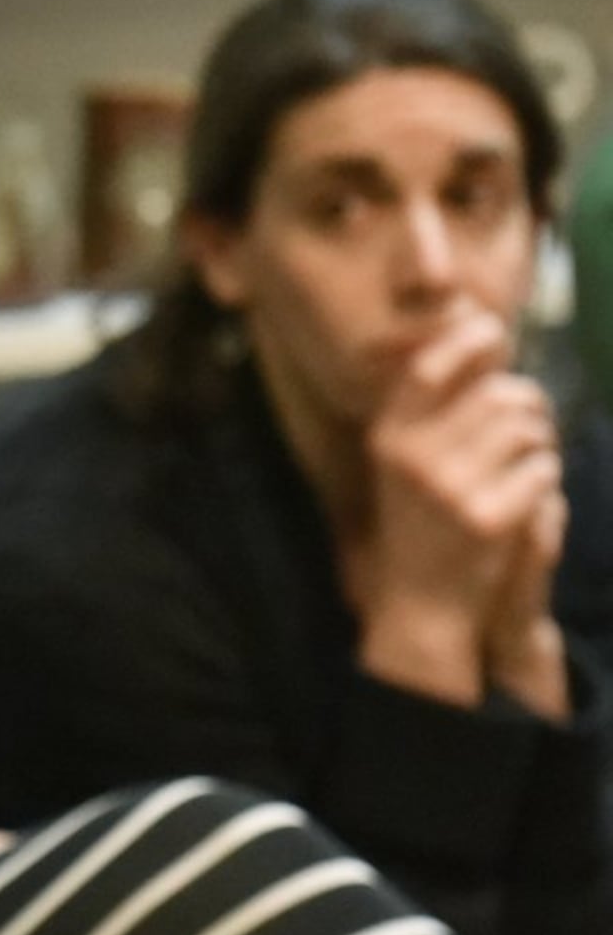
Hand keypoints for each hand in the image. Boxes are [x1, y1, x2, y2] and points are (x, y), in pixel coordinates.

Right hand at [360, 313, 564, 705]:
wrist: (424, 602)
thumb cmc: (424, 518)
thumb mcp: (407, 459)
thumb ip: (435, 405)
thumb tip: (480, 334)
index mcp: (388, 437)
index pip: (430, 367)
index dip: (468, 342)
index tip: (492, 333)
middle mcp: (412, 458)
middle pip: (499, 396)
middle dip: (528, 405)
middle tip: (530, 426)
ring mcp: (449, 489)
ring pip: (527, 429)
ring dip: (541, 442)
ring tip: (526, 463)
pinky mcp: (487, 518)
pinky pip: (543, 469)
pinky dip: (545, 479)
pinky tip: (526, 497)